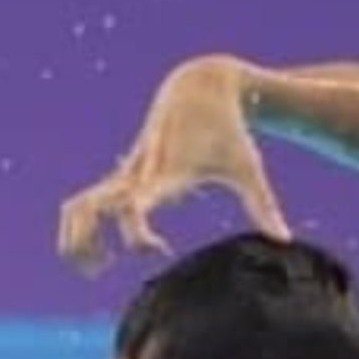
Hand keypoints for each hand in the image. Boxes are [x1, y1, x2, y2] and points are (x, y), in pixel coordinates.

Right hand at [56, 56, 292, 274]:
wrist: (199, 87)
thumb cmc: (229, 131)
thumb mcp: (248, 169)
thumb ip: (263, 206)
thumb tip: (285, 241)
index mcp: (165, 174)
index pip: (132, 209)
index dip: (136, 237)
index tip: (159, 251)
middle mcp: (136, 174)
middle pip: (86, 210)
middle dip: (83, 243)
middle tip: (100, 271)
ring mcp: (123, 173)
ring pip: (76, 207)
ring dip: (73, 237)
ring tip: (93, 266)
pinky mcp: (120, 173)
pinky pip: (83, 202)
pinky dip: (80, 226)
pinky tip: (101, 247)